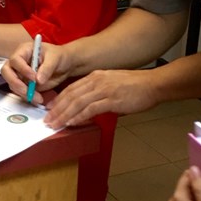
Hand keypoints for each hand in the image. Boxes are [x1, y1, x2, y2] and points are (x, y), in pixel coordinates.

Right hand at [1, 41, 74, 104]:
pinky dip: (27, 97)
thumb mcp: (55, 58)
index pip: (15, 60)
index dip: (22, 69)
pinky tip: (38, 99)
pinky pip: (20, 92)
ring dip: (23, 93)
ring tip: (38, 98)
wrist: (65, 65)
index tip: (34, 78)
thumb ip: (47, 68)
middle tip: (28, 91)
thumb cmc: (59, 56)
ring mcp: (20, 74)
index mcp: (24, 51)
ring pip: (13, 85)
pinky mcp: (24, 84)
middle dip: (16, 83)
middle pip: (7, 72)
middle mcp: (18, 62)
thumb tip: (38, 80)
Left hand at [44, 69, 158, 126]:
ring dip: (64, 115)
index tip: (50, 110)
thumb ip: (99, 92)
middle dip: (57, 109)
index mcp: (96, 76)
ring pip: (77, 103)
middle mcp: (97, 81)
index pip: (72, 88)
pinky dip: (79, 117)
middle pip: (71, 96)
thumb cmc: (135, 86)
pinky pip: (90, 109)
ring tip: (55, 124)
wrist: (152, 84)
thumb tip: (88, 107)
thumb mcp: (112, 83)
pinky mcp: (112, 99)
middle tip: (47, 120)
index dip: (59, 100)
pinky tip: (71, 123)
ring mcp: (104, 90)